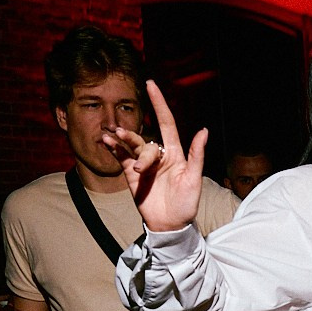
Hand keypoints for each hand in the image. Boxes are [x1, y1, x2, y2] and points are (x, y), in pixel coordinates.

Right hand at [101, 79, 206, 233]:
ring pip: (132, 145)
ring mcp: (144, 164)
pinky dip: (114, 148)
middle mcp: (159, 155)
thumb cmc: (187, 204)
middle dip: (138, 144)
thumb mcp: (194, 179)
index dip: (159, 104)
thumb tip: (204, 129)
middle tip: (140, 168)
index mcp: (175, 153)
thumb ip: (196, 154)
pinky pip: (121, 157)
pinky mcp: (131, 175)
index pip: (166, 123)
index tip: (151, 84)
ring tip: (114, 135)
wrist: (171, 226)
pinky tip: (107, 141)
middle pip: (146, 140)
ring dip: (123, 139)